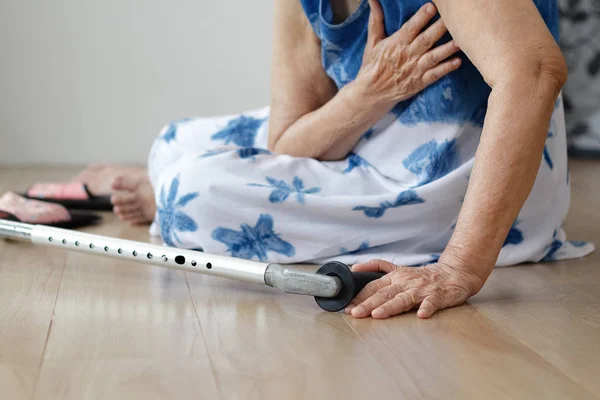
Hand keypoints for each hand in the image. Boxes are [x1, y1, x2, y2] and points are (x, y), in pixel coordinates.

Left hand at [344, 259, 486, 318]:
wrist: (452, 274)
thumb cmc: (422, 276)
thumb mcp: (397, 269)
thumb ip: (376, 267)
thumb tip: (354, 268)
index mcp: (394, 277)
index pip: (373, 287)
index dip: (359, 297)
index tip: (346, 308)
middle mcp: (405, 282)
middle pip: (383, 294)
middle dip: (368, 304)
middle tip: (355, 313)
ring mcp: (420, 289)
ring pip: (403, 299)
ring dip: (389, 307)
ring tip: (377, 314)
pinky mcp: (437, 296)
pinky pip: (431, 303)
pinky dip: (426, 308)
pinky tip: (421, 315)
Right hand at [357, 0, 461, 107]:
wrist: (371, 94)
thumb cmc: (372, 66)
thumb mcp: (372, 43)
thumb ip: (376, 21)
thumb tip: (373, 1)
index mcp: (396, 44)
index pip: (410, 28)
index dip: (421, 17)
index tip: (432, 7)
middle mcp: (407, 56)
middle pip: (426, 40)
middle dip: (440, 28)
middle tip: (453, 18)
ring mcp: (415, 70)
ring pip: (434, 56)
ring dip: (447, 48)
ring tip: (460, 40)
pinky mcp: (419, 82)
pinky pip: (435, 75)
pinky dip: (446, 69)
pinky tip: (457, 62)